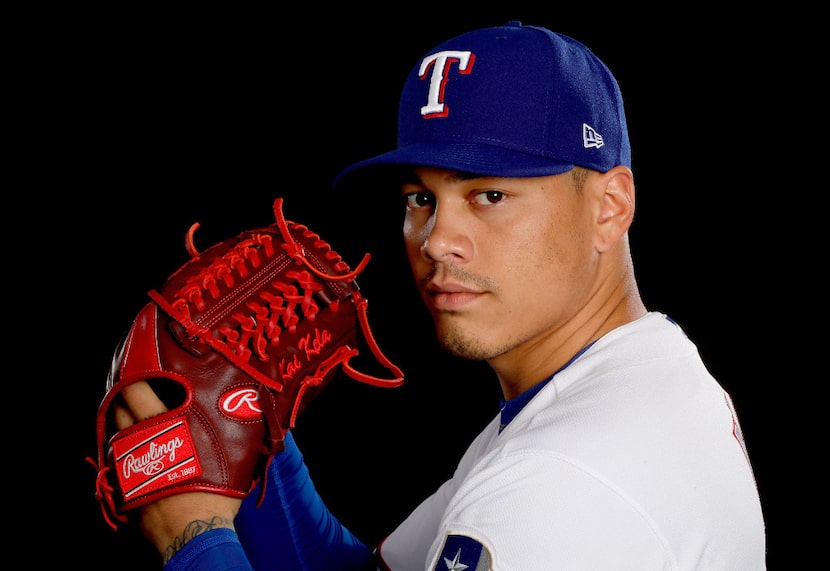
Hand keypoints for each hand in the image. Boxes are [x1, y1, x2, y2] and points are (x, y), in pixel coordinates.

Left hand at [116, 381, 243, 562]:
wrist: (192, 532)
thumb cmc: (215, 490)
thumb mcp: (237, 454)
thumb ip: (240, 427)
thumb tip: (257, 403)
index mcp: (165, 425)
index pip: (138, 391)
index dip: (135, 376)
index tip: (139, 367)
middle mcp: (140, 440)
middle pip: (119, 409)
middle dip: (122, 397)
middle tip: (131, 389)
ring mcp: (127, 464)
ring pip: (115, 434)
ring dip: (121, 423)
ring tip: (131, 418)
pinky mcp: (123, 486)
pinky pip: (116, 461)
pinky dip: (123, 452)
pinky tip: (135, 452)